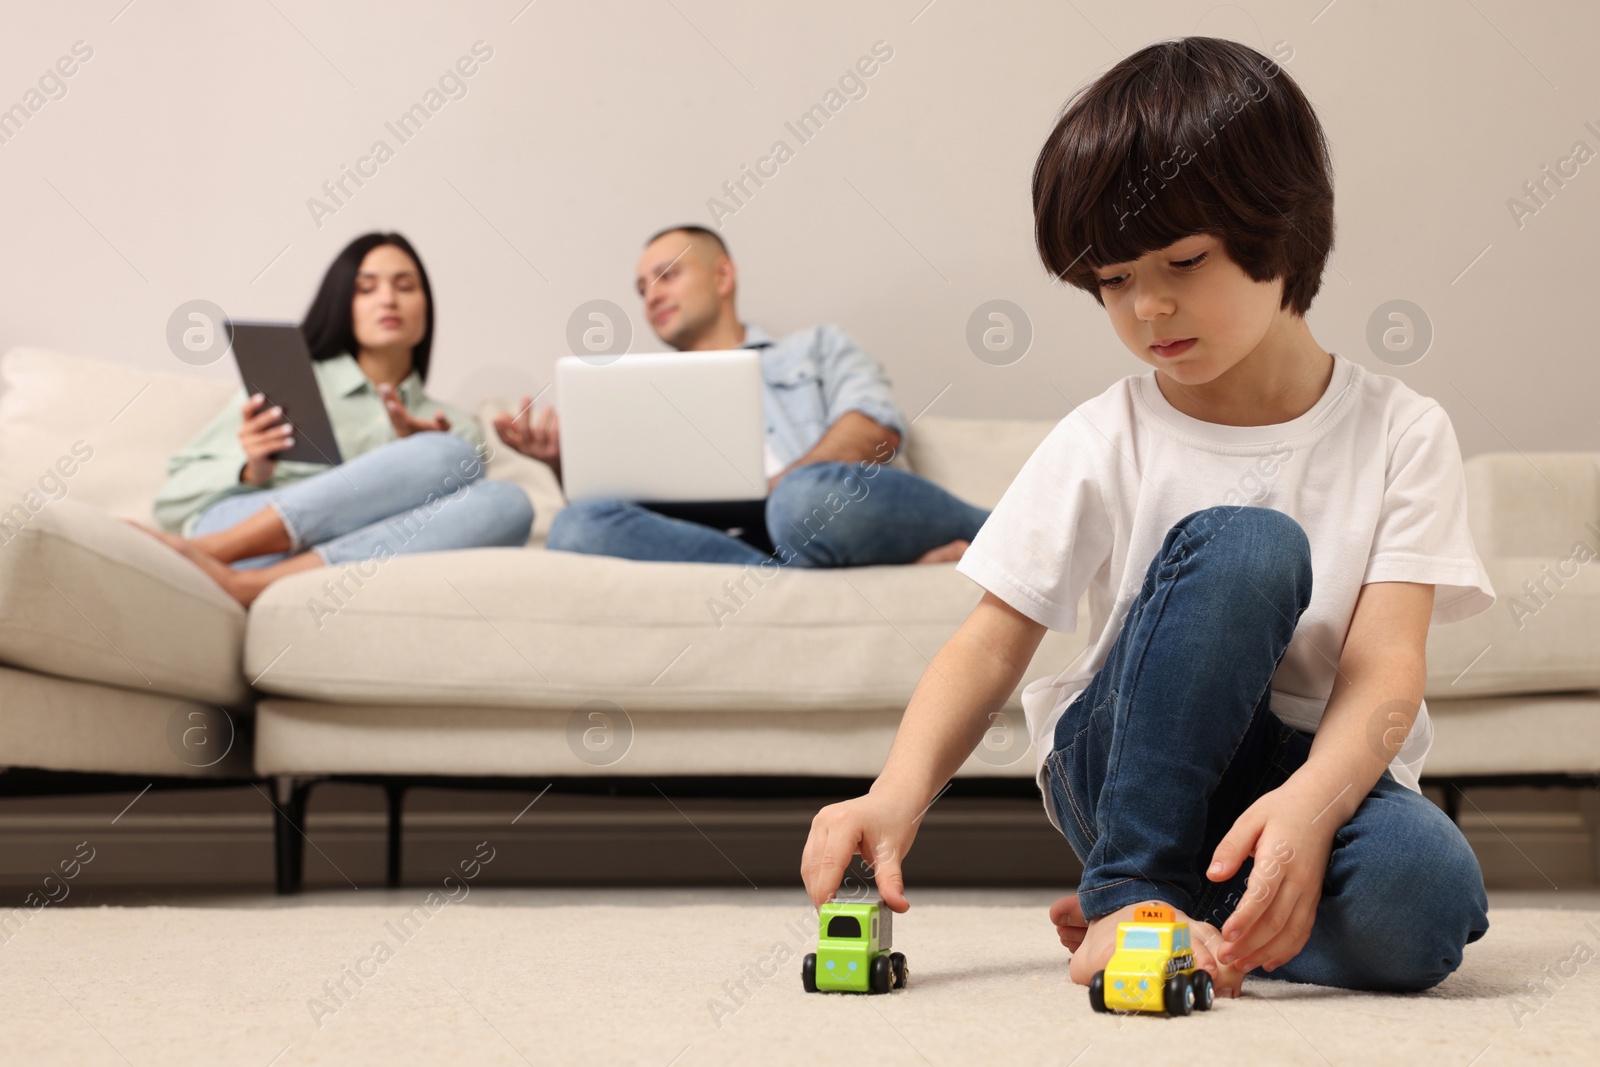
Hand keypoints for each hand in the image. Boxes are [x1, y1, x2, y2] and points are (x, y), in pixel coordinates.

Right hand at [238, 392, 291, 484]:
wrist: (262, 467)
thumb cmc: (270, 443)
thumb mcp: (268, 431)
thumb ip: (273, 421)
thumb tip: (293, 410)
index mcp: (246, 422)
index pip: (246, 410)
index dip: (253, 403)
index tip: (263, 396)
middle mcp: (243, 432)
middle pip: (256, 423)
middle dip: (269, 416)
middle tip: (281, 410)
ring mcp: (247, 445)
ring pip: (265, 436)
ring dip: (278, 431)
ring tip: (290, 427)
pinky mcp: (254, 456)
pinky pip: (269, 448)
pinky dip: (281, 444)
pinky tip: (292, 441)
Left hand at [378, 383, 449, 436]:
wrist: (427, 447)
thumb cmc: (438, 436)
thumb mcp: (444, 430)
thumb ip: (443, 422)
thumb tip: (440, 413)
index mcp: (414, 432)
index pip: (405, 423)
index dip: (398, 414)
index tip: (391, 404)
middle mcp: (403, 431)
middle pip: (395, 416)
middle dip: (389, 401)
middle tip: (384, 387)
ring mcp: (398, 427)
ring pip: (390, 413)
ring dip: (386, 399)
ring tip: (383, 386)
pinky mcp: (397, 422)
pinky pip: (390, 410)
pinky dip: (386, 400)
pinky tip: (382, 389)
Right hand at [493, 397, 560, 466]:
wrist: (558, 462)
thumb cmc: (540, 445)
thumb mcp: (524, 437)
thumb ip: (512, 426)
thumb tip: (499, 416)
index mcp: (519, 447)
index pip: (505, 440)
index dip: (499, 430)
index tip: (495, 418)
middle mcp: (529, 450)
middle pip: (524, 430)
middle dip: (524, 412)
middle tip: (526, 397)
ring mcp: (542, 452)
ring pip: (540, 431)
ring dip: (545, 416)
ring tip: (550, 407)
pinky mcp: (556, 451)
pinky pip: (555, 436)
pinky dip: (556, 424)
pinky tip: (559, 416)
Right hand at [800, 789, 920, 912]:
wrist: (894, 798)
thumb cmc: (894, 817)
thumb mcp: (894, 851)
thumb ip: (892, 881)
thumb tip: (897, 905)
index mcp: (845, 822)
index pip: (828, 864)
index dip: (825, 892)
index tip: (829, 914)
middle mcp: (827, 820)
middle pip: (814, 866)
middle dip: (819, 894)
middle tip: (830, 918)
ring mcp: (820, 822)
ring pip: (808, 864)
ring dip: (815, 887)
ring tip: (829, 908)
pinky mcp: (819, 828)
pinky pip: (811, 858)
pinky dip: (817, 877)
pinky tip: (826, 891)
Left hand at [1205, 779, 1337, 972]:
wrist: (1320, 806)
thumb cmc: (1281, 810)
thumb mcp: (1251, 819)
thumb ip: (1231, 846)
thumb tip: (1214, 873)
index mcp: (1280, 857)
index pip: (1263, 895)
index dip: (1245, 918)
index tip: (1226, 934)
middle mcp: (1299, 879)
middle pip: (1276, 920)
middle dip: (1249, 944)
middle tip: (1225, 957)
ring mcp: (1310, 891)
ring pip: (1291, 931)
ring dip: (1266, 952)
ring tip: (1242, 965)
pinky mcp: (1314, 898)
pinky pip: (1303, 930)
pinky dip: (1288, 950)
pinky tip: (1269, 961)